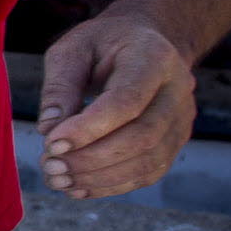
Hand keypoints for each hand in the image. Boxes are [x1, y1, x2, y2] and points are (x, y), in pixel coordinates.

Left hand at [35, 11, 195, 199]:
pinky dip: (112, 185)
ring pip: (149, 161)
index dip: (89, 128)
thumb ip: (60, 85)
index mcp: (154, 57)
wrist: (145, 43)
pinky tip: (78, 187)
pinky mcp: (176, 142)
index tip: (51, 144)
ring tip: (58, 179)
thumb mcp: (73, 49)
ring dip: (99, 178)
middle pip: (142, 136)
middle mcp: (178, 89)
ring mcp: (182, 119)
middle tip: (50, 166)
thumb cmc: (103, 45)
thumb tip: (48, 129)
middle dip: (91, 158)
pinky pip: (148, 172)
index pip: (127, 100)